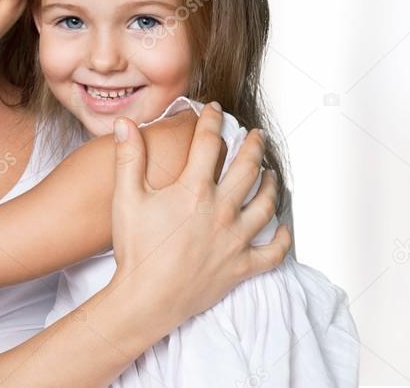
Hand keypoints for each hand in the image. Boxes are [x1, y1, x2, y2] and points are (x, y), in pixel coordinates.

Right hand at [108, 102, 290, 324]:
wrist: (145, 299)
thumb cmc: (136, 250)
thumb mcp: (127, 198)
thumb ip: (129, 157)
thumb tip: (126, 124)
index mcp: (195, 190)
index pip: (209, 144)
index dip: (211, 121)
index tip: (214, 110)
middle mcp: (222, 210)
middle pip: (248, 168)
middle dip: (254, 146)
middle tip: (256, 135)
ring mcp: (235, 239)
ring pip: (266, 204)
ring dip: (271, 185)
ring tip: (270, 173)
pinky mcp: (241, 266)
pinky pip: (273, 252)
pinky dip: (281, 239)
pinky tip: (283, 228)